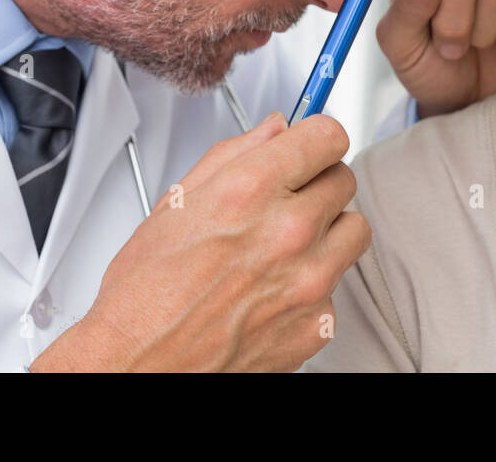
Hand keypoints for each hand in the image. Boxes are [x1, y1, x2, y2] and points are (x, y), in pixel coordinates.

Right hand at [30, 111, 368, 371]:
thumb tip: (274, 129)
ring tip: (288, 243)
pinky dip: (315, 283)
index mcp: (251, 191)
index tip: (310, 145)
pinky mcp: (318, 322)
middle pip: (344, 178)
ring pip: (354, 229)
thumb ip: (234, 155)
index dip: (316, 137)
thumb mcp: (175, 205)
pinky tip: (276, 288)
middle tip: (290, 197)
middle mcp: (289, 231)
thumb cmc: (144, 296)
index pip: (328, 135)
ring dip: (329, 229)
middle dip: (318, 181)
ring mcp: (310, 280)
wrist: (141, 367)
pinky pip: (338, 285)